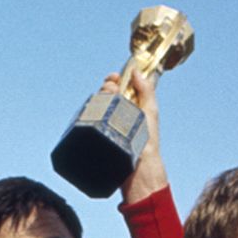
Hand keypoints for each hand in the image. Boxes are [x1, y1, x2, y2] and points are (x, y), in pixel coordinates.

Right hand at [101, 67, 166, 202]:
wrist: (139, 166)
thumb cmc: (147, 142)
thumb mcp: (150, 112)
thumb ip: (146, 91)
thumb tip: (137, 70)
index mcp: (128, 108)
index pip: (117, 88)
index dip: (114, 80)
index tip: (114, 77)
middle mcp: (116, 114)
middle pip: (105, 93)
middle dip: (107, 87)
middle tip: (113, 89)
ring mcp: (105, 124)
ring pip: (96, 103)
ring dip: (99, 96)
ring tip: (107, 99)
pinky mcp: (97, 134)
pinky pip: (87, 118)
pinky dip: (88, 110)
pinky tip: (92, 109)